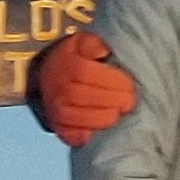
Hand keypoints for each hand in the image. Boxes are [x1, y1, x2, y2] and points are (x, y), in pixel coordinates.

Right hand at [36, 31, 136, 146]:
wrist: (50, 76)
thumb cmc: (76, 59)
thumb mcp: (83, 42)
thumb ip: (94, 43)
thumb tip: (104, 49)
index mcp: (66, 63)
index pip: (84, 72)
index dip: (109, 80)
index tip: (129, 86)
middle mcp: (57, 87)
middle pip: (81, 96)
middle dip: (110, 100)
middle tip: (129, 103)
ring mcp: (55, 109)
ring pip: (75, 117)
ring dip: (101, 119)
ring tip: (118, 116)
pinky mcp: (58, 127)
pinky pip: (69, 135)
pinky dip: (84, 136)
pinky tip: (99, 134)